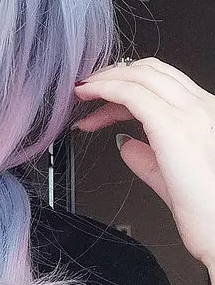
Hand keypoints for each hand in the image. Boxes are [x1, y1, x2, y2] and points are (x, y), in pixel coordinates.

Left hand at [72, 56, 214, 268]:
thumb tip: (125, 145)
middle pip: (151, 71)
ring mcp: (190, 112)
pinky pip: (130, 93)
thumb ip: (147, 158)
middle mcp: (202, 107)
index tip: (104, 103)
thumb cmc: (208, 213)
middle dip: (115, 76)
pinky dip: (105, 89)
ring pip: (141, 75)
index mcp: (207, 116)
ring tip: (83, 92)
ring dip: (106, 79)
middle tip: (89, 90)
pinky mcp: (171, 123)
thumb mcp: (171, 178)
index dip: (128, 87)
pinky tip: (89, 95)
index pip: (163, 85)